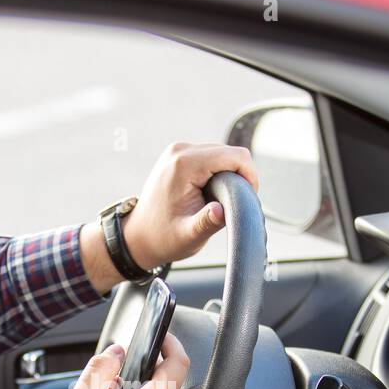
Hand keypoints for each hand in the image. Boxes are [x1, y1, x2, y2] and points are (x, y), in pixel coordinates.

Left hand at [120, 142, 260, 270]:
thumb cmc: (163, 238)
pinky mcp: (179, 155)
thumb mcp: (189, 235)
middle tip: (236, 204)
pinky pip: (211, 157)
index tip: (249, 199)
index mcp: (184, 165)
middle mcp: (181, 150)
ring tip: (223, 201)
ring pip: (222, 153)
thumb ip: (207, 222)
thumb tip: (222, 211)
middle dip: (240, 176)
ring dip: (230, 175)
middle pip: (230, 152)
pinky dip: (219, 173)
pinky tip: (213, 193)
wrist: (138, 236)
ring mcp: (179, 150)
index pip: (235, 156)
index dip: (250, 176)